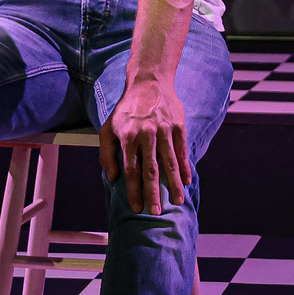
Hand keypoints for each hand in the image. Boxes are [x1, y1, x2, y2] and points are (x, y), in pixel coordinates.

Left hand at [99, 75, 191, 215]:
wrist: (148, 82)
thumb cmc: (126, 110)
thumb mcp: (108, 128)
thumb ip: (107, 154)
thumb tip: (114, 178)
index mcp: (127, 136)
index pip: (130, 170)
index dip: (133, 191)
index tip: (137, 208)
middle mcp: (146, 134)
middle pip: (150, 170)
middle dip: (153, 193)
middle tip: (156, 212)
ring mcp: (164, 130)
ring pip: (169, 162)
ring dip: (174, 184)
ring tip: (178, 201)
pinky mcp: (178, 126)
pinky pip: (182, 151)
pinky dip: (185, 168)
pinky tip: (187, 181)